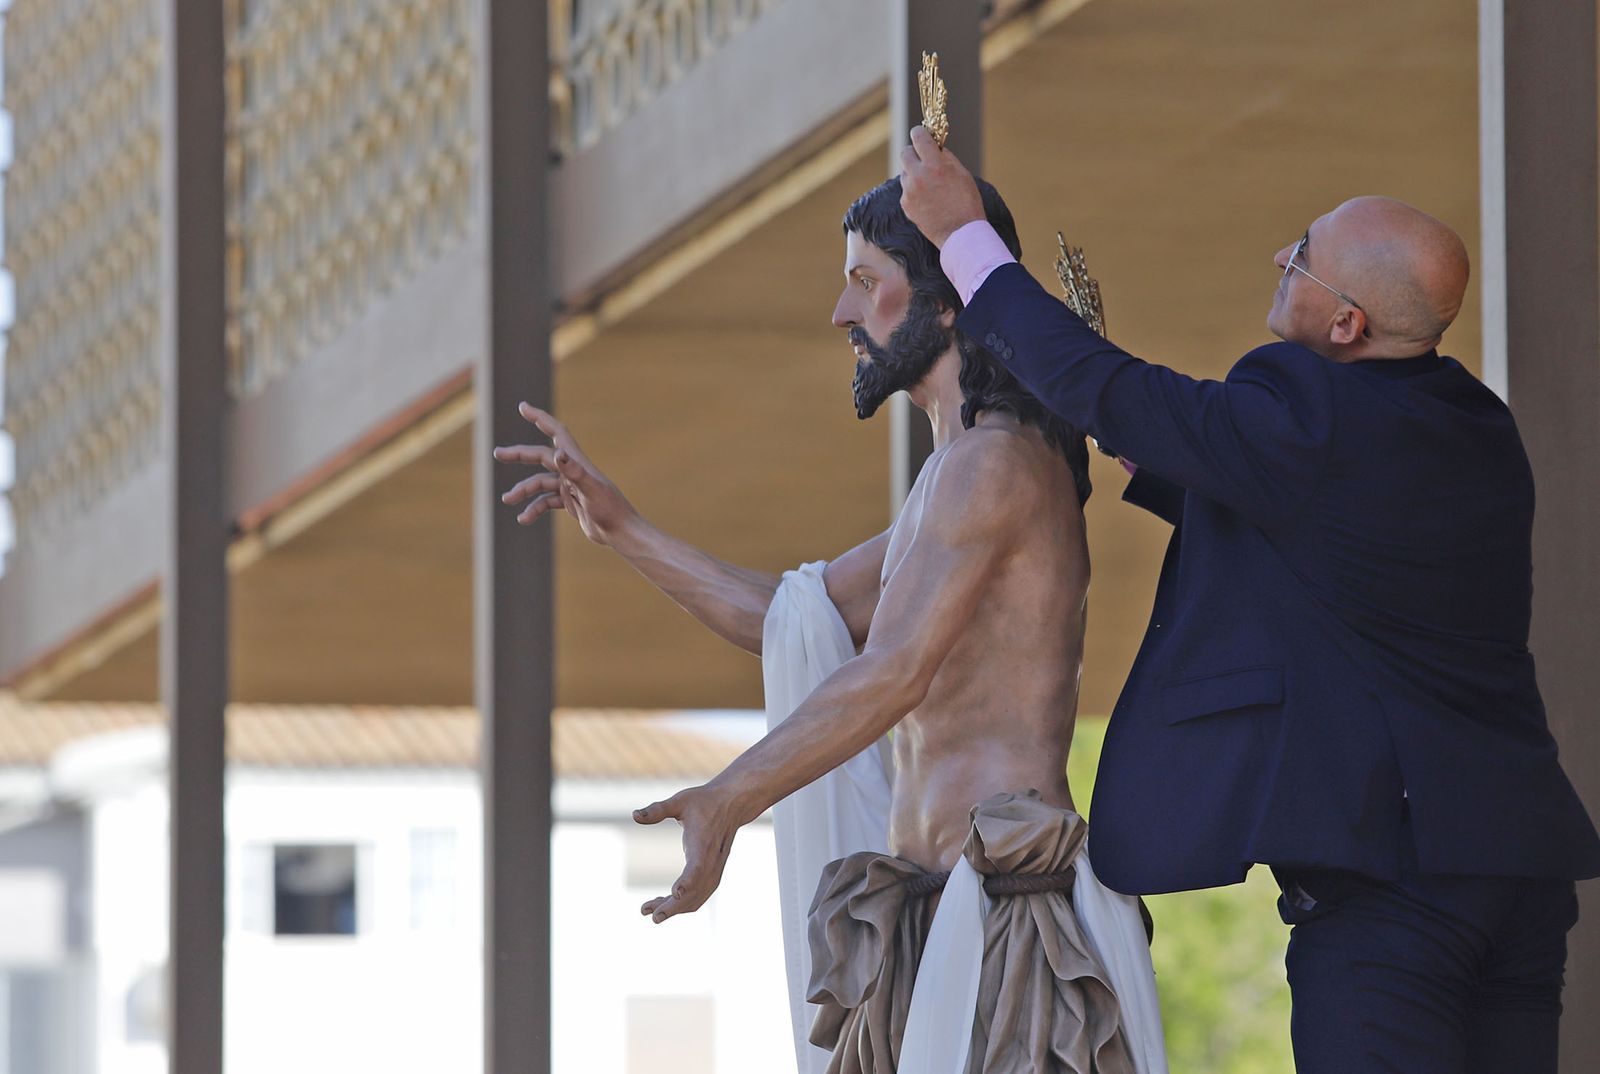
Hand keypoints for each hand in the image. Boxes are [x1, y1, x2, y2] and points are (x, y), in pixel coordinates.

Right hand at [492, 403, 636, 546]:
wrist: (620, 531)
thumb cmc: (610, 510)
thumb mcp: (591, 490)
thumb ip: (574, 472)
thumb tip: (557, 453)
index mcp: (577, 462)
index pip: (556, 432)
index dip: (540, 418)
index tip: (523, 407)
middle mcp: (572, 470)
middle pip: (540, 456)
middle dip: (519, 454)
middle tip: (498, 453)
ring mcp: (570, 486)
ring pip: (539, 482)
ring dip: (523, 490)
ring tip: (506, 499)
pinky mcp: (570, 502)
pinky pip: (546, 501)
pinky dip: (534, 508)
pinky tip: (523, 519)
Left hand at [632, 782, 749, 922]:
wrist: (731, 804)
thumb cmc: (704, 802)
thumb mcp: (680, 801)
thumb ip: (657, 810)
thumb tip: (635, 815)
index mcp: (704, 845)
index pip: (697, 867)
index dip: (687, 881)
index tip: (675, 893)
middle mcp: (712, 862)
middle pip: (695, 891)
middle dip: (674, 907)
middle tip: (653, 916)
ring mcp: (714, 871)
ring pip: (696, 898)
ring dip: (674, 908)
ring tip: (647, 909)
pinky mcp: (712, 874)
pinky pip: (698, 895)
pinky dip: (681, 903)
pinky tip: (662, 901)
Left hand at [898, 125, 985, 247]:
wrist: (961, 233)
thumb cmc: (966, 203)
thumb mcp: (962, 174)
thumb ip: (946, 158)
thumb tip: (935, 147)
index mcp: (935, 165)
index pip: (919, 137)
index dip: (920, 133)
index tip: (921, 134)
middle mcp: (918, 176)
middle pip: (906, 153)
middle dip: (914, 153)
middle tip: (924, 159)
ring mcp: (909, 191)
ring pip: (905, 173)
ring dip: (914, 174)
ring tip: (930, 186)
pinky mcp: (906, 205)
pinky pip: (906, 191)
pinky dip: (914, 192)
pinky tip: (928, 200)